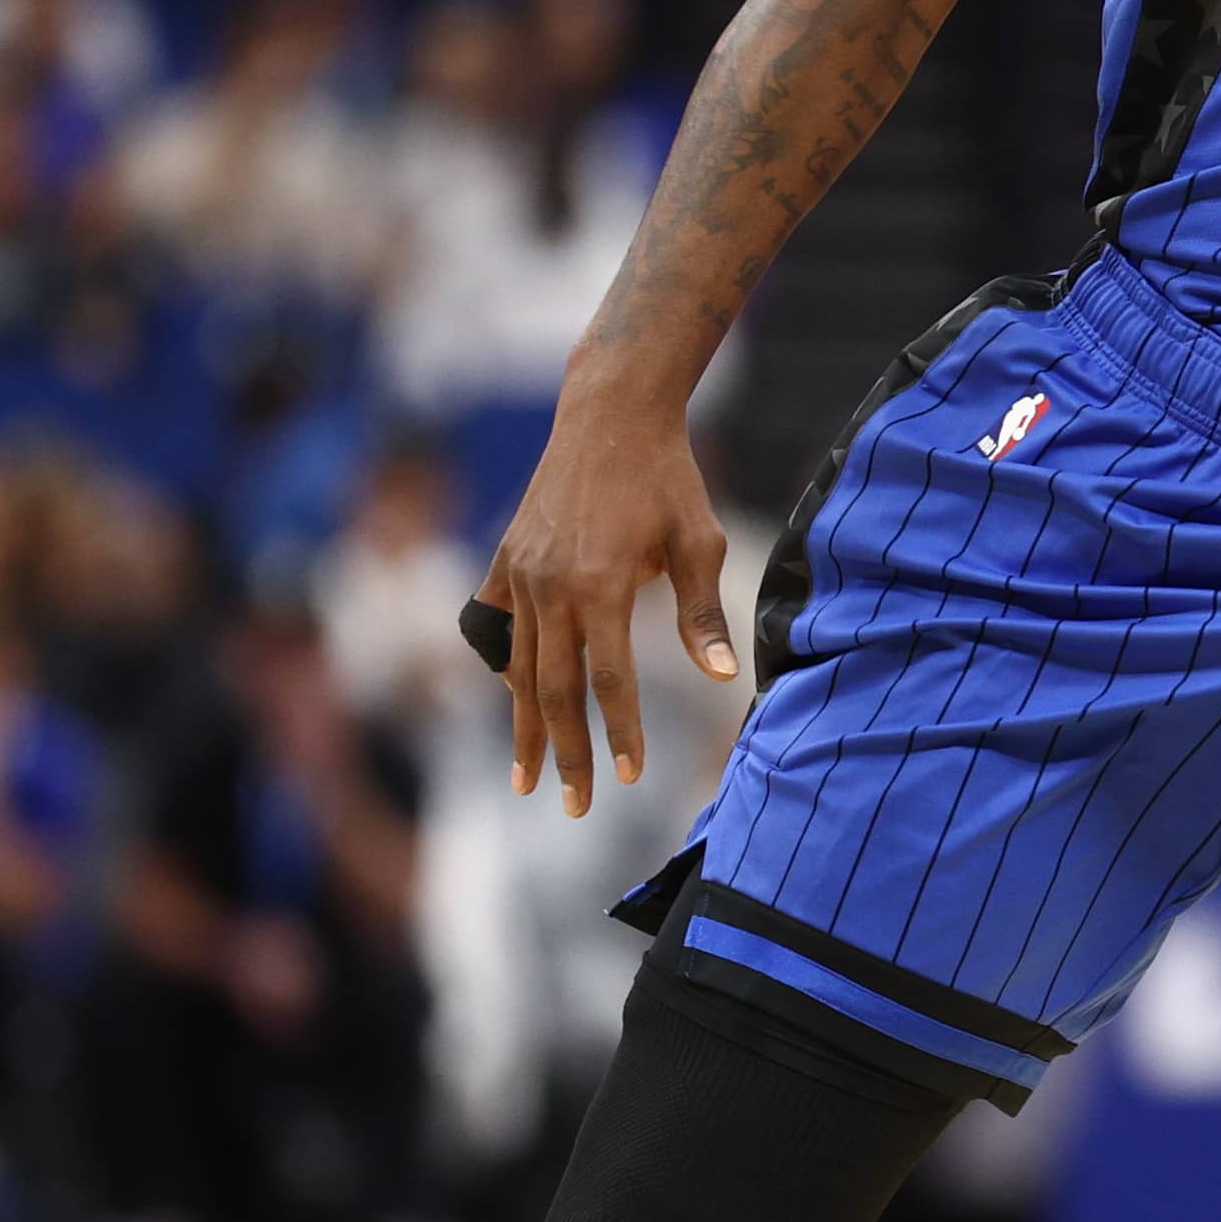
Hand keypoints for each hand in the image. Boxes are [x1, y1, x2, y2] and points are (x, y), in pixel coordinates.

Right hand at [482, 367, 736, 803]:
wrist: (610, 412)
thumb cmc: (667, 477)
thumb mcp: (699, 541)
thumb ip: (703, 615)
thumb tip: (724, 680)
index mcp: (601, 585)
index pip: (610, 680)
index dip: (619, 733)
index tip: (627, 780)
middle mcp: (551, 585)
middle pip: (554, 691)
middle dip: (565, 755)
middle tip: (575, 809)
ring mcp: (520, 573)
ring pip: (518, 669)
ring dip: (524, 728)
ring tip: (527, 778)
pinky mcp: (506, 559)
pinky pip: (496, 626)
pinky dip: (503, 666)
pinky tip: (511, 700)